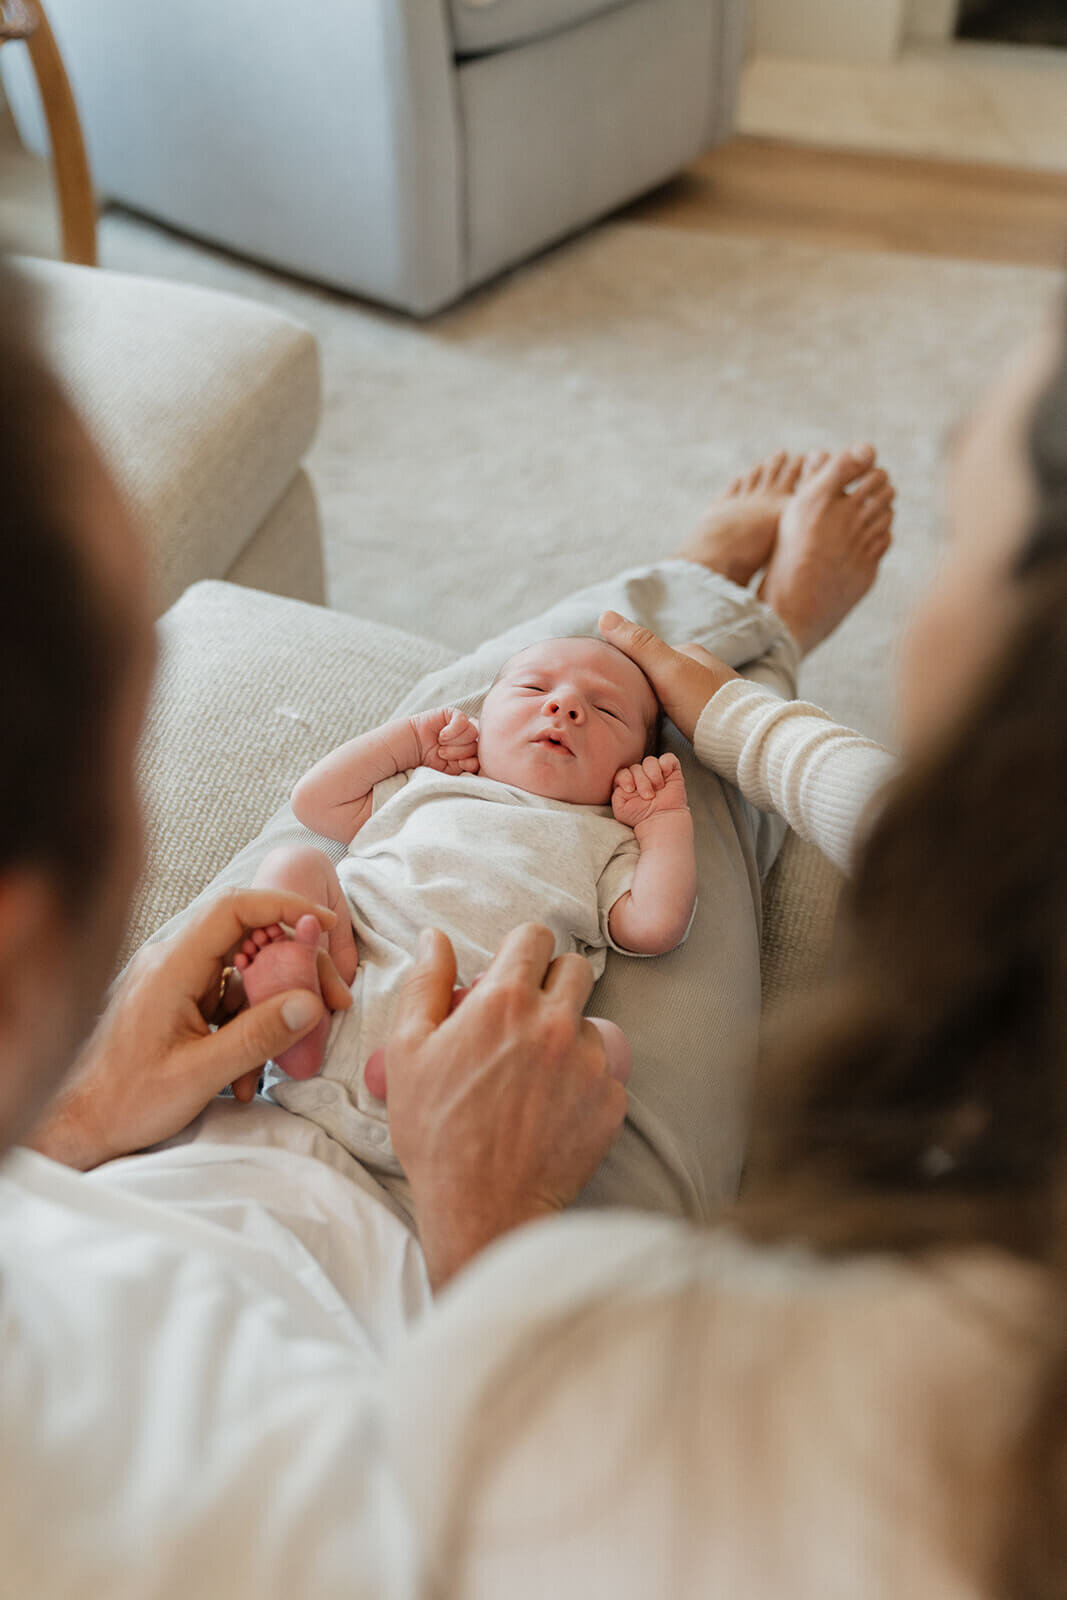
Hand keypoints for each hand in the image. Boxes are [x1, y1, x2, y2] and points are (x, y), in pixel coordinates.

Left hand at [27, 889, 353, 1170]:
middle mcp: (172, 963)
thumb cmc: (124, 1102)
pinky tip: (241, 1076)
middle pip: (247, 940)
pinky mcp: (176, 1003)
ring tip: (268, 1068)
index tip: (323, 924)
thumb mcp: (198, 1075)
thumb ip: (256, 1038)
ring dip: (266, 1013)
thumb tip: (308, 1004)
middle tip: (326, 1000)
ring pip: (241, 976)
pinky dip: (245, 1029)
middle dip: (291, 969)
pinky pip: (226, 1000)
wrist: (79, 1124)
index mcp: (172, 967)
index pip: (233, 909)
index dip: (283, 906)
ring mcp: (174, 981)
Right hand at [382, 924, 626, 1289]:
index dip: (521, 951)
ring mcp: (590, 1062)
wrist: (481, 1209)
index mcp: (505, 1001)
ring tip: (535, 1072)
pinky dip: (583, 1080)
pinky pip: (605, 1071)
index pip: (535, 937)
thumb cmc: (436, 1131)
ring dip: (567, 1033)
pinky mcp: (612, 1100)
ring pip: (590, 1021)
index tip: (510, 974)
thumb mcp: (407, 1052)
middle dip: (552, 981)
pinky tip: (552, 1107)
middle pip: (576, 968)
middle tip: (525, 1016)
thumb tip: (435, 938)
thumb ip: (425, 984)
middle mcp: (556, 1022)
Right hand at [414, 707, 479, 775]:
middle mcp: (468, 739)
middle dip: (459, 752)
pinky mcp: (453, 714)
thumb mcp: (450, 769)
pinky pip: (463, 720)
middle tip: (442, 753)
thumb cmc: (428, 762)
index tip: (459, 764)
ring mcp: (461, 726)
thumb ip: (468, 766)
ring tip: (440, 745)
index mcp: (469, 754)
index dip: (472, 761)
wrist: (409, 750)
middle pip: (477, 745)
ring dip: (455, 742)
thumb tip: (478, 762)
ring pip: (472, 733)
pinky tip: (441, 735)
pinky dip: (453, 730)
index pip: (483, 757)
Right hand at [598, 611, 739, 741]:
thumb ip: (639, 645)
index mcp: (689, 652)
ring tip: (642, 717)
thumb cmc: (702, 702)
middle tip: (625, 703)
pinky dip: (674, 713)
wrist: (741, 737)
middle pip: (662, 673)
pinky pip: (686, 709)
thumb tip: (605, 615)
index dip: (628, 665)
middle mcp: (703, 667)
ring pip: (674, 692)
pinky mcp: (717, 713)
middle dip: (644, 684)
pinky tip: (668, 726)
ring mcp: (711, 690)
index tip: (612, 682)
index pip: (648, 654)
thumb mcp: (666, 670)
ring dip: (659, 701)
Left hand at [611, 752, 688, 828]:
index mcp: (628, 783)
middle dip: (641, 782)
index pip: (622, 772)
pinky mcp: (671, 771)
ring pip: (650, 761)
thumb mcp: (620, 807)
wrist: (661, 821)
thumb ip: (615, 792)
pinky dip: (666, 764)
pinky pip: (668, 758)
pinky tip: (665, 778)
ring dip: (652, 775)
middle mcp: (642, 776)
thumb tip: (621, 779)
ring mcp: (657, 773)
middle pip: (636, 767)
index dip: (625, 778)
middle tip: (648, 796)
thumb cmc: (641, 817)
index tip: (630, 790)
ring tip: (657, 789)